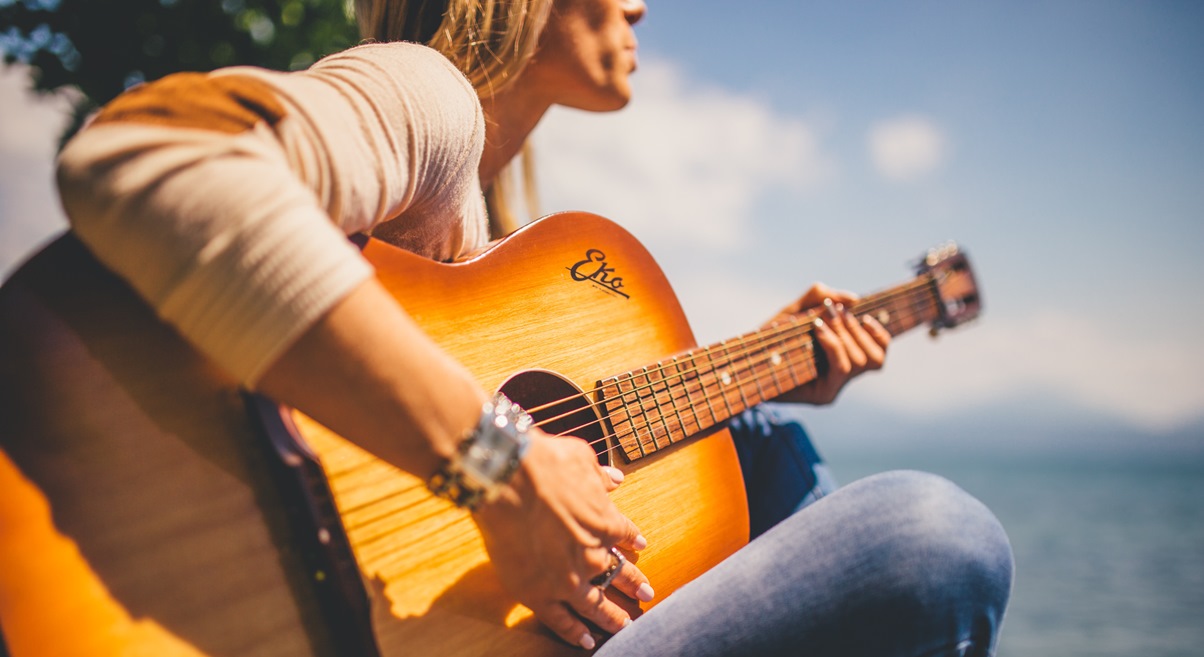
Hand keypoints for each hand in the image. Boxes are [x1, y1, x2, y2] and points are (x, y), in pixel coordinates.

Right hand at [473, 431, 653, 648]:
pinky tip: (586, 641)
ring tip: (625, 626)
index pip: (624, 534)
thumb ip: (599, 475)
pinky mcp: (539, 593)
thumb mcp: (581, 458)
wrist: (511, 480)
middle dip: (634, 584)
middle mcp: (591, 555)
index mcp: (604, 522)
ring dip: (612, 616)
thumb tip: (615, 478)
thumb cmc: (545, 463)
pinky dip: (574, 632)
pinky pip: (561, 621)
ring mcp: (567, 579)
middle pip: (618, 574)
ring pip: (595, 605)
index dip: (632, 538)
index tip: (640, 544)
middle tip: (648, 594)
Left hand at [769, 282, 890, 404]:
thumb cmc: (769, 337)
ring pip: (862, 362)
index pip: (879, 352)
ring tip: (823, 320)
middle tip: (833, 312)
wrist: (743, 362)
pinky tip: (818, 329)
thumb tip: (853, 298)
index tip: (862, 313)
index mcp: (843, 359)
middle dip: (855, 328)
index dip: (878, 332)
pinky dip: (834, 344)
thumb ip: (819, 298)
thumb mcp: (794, 310)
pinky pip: (841, 368)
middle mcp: (842, 377)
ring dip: (846, 335)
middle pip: (875, 358)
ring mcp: (834, 388)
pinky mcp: (822, 396)